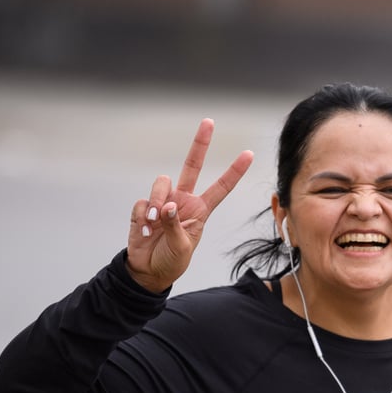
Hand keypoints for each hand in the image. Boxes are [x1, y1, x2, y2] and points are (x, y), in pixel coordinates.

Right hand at [126, 119, 253, 292]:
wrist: (148, 271)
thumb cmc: (171, 261)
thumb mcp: (182, 247)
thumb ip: (176, 225)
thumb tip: (168, 205)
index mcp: (200, 210)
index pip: (221, 187)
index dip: (234, 171)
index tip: (249, 154)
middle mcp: (183, 200)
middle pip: (192, 165)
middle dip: (200, 143)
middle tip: (209, 122)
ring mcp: (162, 202)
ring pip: (161, 182)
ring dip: (157, 200)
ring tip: (154, 222)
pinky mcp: (143, 208)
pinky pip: (142, 202)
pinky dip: (143, 215)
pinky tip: (145, 230)